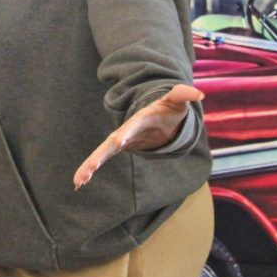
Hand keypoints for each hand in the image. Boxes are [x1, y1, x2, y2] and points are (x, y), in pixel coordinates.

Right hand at [73, 83, 203, 189]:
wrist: (160, 116)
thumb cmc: (169, 109)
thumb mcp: (176, 102)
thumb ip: (183, 95)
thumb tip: (198, 93)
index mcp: (139, 121)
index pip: (132, 128)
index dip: (126, 134)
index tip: (119, 142)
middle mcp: (125, 131)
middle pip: (109, 144)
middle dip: (99, 156)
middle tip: (90, 168)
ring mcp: (121, 141)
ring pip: (102, 154)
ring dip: (89, 167)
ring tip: (78, 182)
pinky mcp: (120, 148)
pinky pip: (102, 160)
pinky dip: (90, 170)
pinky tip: (79, 184)